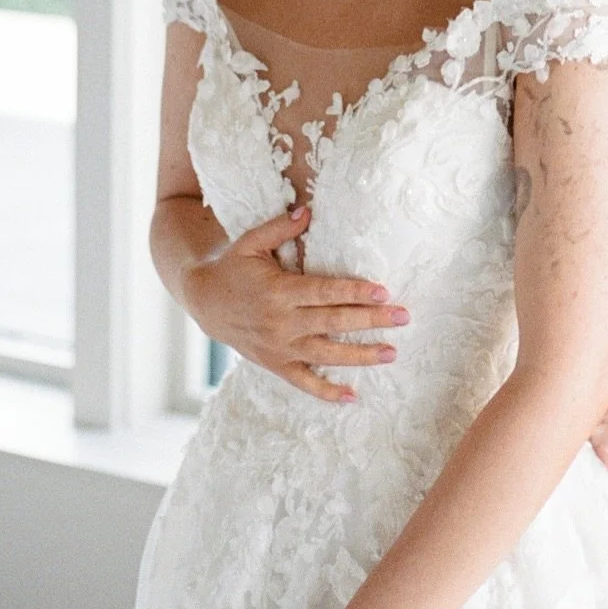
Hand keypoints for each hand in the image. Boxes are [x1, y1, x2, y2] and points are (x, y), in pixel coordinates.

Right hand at [185, 207, 406, 402]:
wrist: (204, 302)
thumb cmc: (233, 268)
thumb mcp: (249, 243)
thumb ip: (279, 229)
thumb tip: (307, 212)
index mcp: (279, 291)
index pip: (325, 293)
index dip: (355, 292)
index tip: (383, 291)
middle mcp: (282, 323)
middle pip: (334, 323)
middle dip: (371, 321)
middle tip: (403, 317)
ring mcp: (280, 348)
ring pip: (326, 355)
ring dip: (361, 356)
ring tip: (391, 352)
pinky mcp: (276, 364)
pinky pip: (304, 382)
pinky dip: (327, 393)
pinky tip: (353, 396)